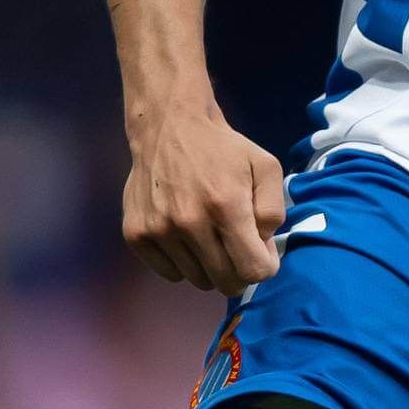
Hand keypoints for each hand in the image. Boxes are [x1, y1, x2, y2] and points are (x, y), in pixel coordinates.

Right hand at [122, 108, 290, 292]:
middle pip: (226, 282)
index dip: (264, 267)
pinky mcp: (135, 234)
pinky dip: (183, 264)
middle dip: (240, 271)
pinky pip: (170, 274)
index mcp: (226, 206)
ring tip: (210, 236)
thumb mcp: (265, 167)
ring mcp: (159, 230)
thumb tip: (262, 248)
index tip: (261, 251)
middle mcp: (190, 222)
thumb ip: (273, 211)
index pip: (253, 270)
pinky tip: (186, 237)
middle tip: (238, 248)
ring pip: (198, 280)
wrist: (169, 126)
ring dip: (211, 266)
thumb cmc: (223, 149)